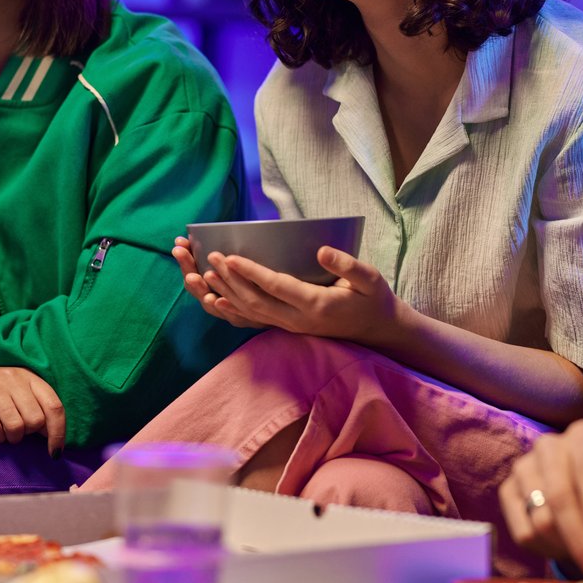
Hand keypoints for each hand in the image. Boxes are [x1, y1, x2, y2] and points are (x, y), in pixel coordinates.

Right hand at [0, 362, 65, 454]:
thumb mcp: (14, 393)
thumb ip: (35, 409)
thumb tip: (53, 436)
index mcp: (29, 377)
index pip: (54, 406)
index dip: (58, 433)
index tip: (54, 452)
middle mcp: (13, 378)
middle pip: (35, 420)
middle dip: (28, 435)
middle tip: (16, 434)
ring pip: (15, 426)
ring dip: (11, 438)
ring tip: (5, 434)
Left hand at [175, 237, 412, 341]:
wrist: (377, 331)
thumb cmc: (373, 299)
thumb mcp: (371, 279)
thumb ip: (348, 265)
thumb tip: (322, 251)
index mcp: (316, 305)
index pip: (276, 286)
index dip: (250, 272)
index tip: (229, 257)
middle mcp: (298, 320)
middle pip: (255, 301)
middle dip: (230, 280)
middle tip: (211, 258)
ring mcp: (290, 327)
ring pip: (250, 312)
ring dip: (226, 293)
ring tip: (205, 274)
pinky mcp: (287, 327)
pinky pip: (254, 321)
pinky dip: (232, 311)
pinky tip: (215, 300)